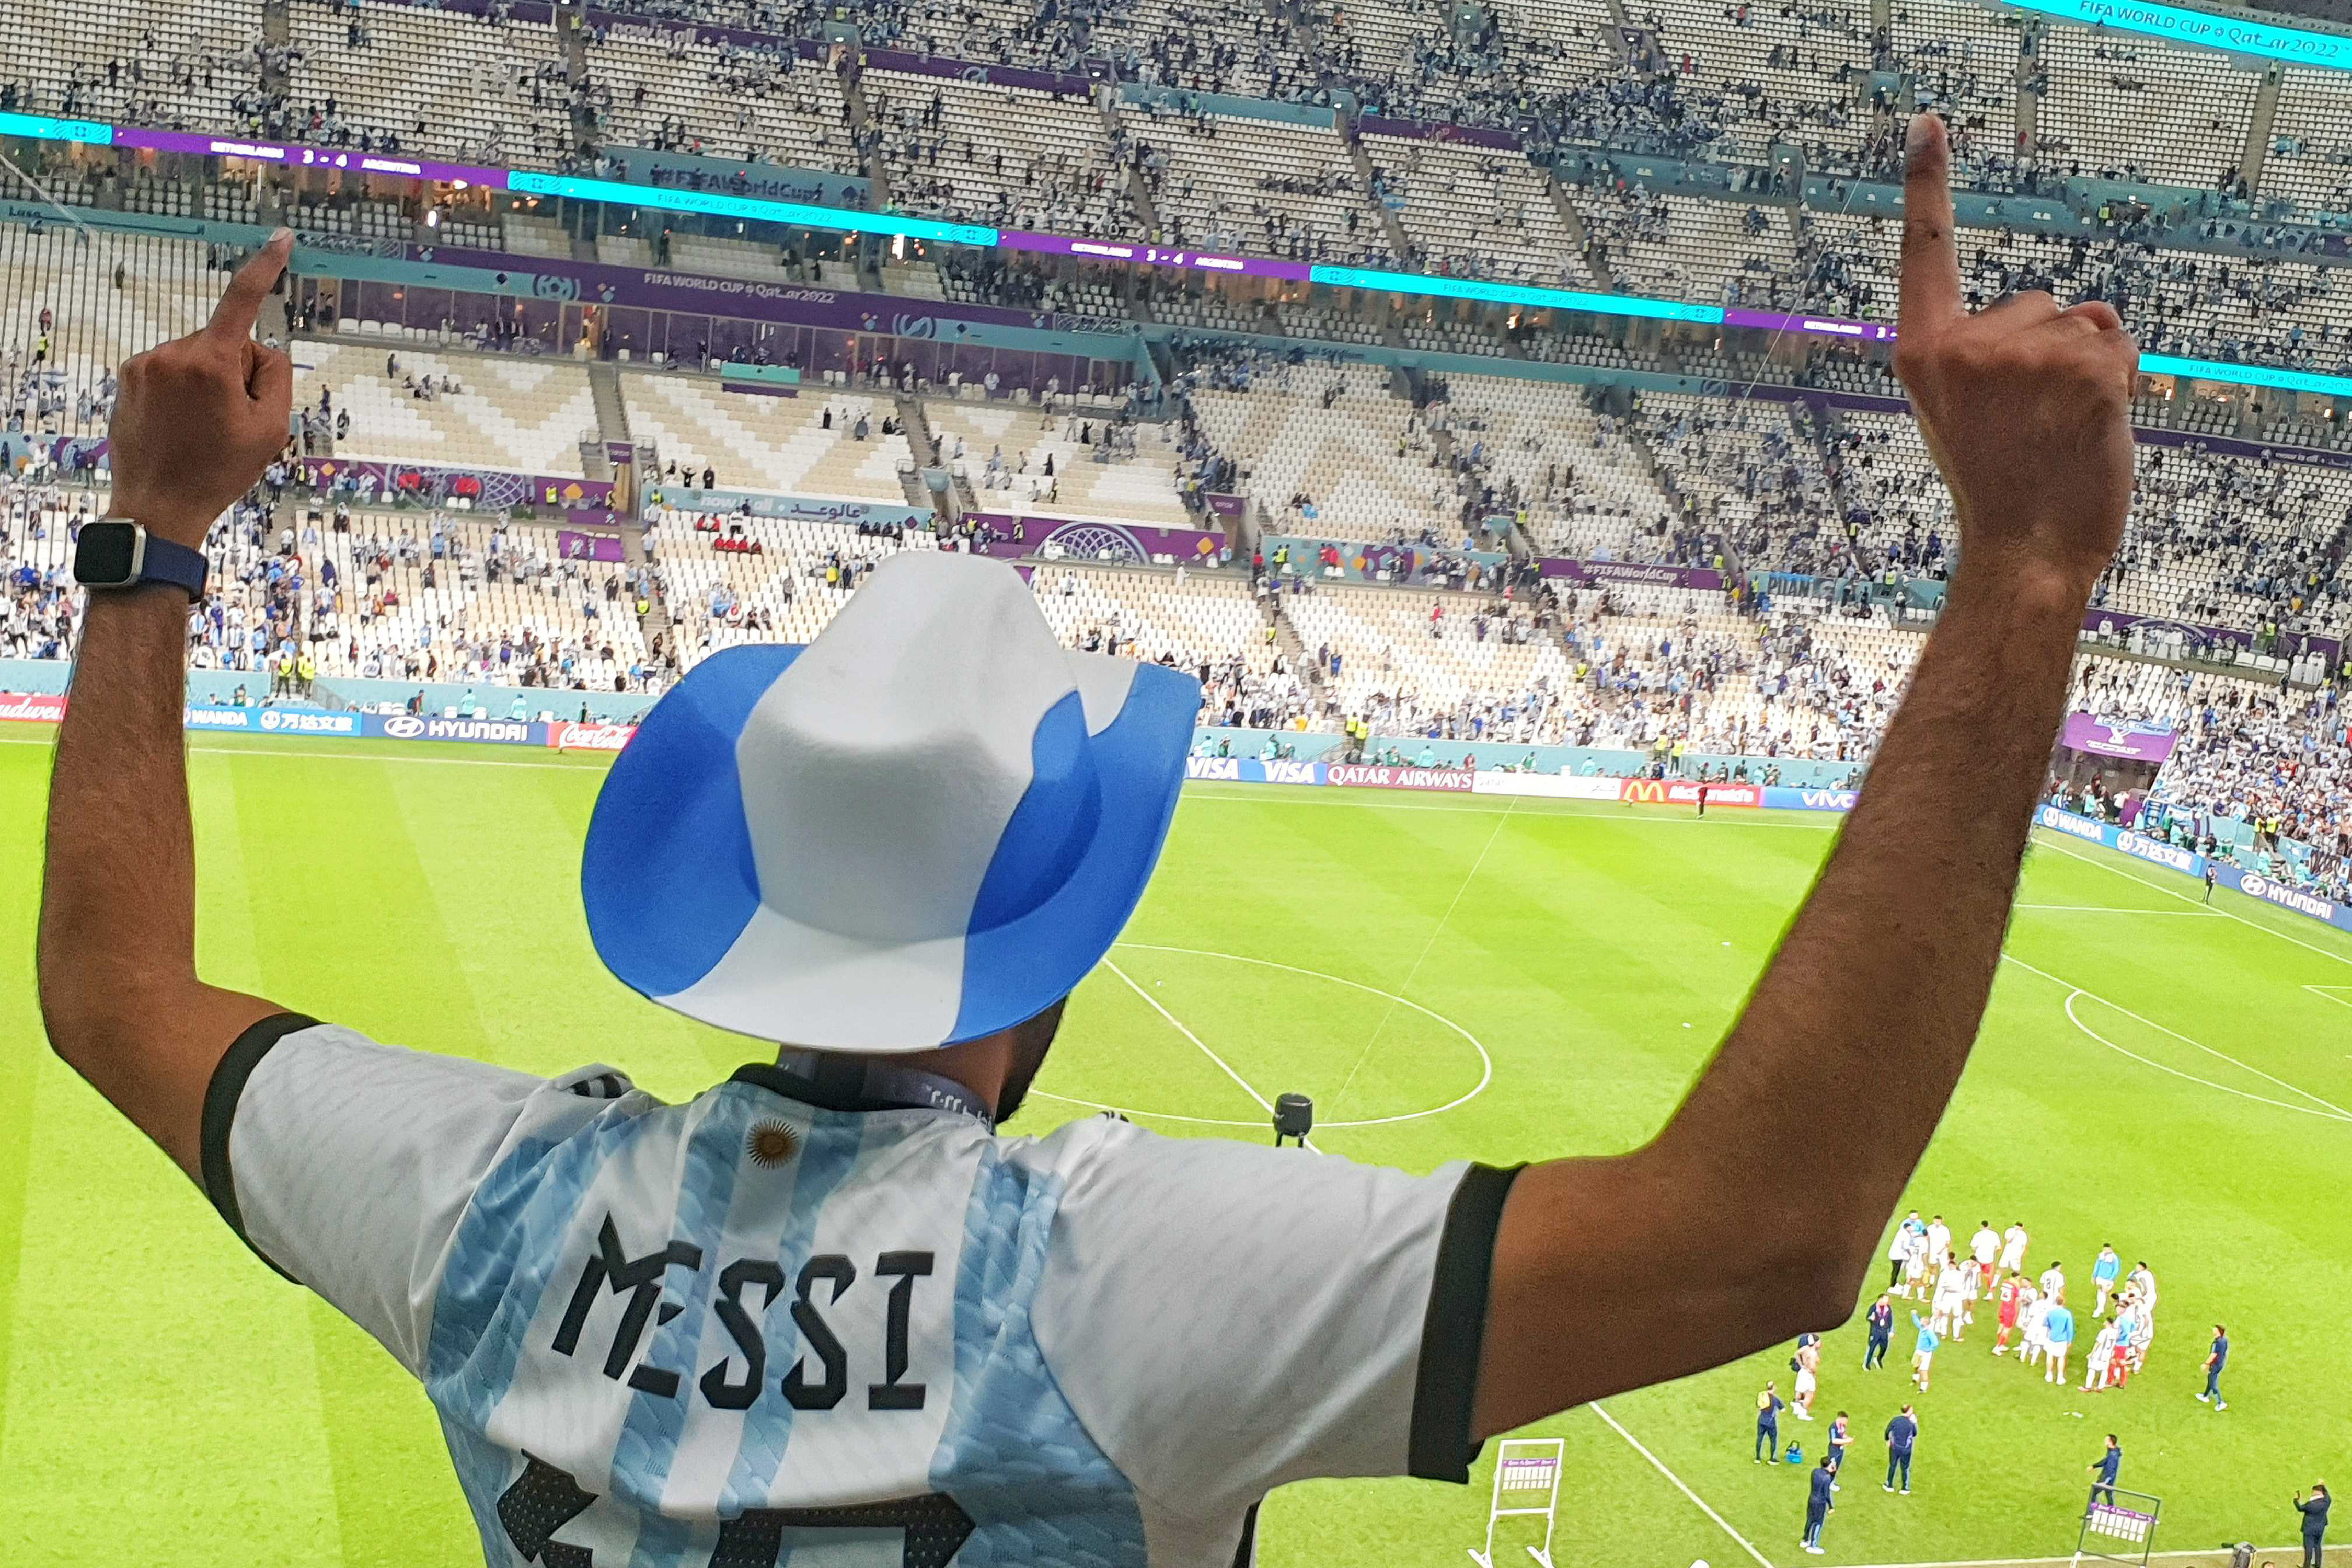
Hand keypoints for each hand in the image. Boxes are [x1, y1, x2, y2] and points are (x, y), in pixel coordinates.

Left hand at [107, 230, 293, 546]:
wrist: (158, 505)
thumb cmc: (218, 472)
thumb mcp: (271, 430)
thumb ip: (275, 378)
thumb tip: (261, 351)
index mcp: (211, 365)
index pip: (242, 301)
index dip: (265, 267)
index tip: (280, 240)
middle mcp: (173, 354)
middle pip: (226, 342)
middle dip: (237, 371)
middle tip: (233, 419)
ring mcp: (145, 364)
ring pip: (198, 355)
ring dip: (209, 381)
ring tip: (202, 426)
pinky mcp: (129, 375)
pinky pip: (171, 366)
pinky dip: (183, 387)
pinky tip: (181, 422)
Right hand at [1894, 114, 2135, 604]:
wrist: (2026, 551)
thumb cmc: (2000, 490)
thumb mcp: (1962, 413)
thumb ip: (1987, 355)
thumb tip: (2076, 318)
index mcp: (1923, 354)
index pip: (1926, 254)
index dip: (1927, 186)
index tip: (1927, 125)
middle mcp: (1966, 344)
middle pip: (2033, 302)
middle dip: (2050, 347)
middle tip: (2033, 422)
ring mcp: (2024, 352)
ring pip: (2081, 322)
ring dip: (2089, 366)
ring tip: (2062, 428)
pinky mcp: (2082, 365)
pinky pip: (2115, 342)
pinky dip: (2118, 378)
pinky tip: (2092, 424)